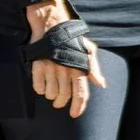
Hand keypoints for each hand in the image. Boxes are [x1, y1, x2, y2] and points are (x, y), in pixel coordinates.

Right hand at [27, 1, 105, 117]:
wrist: (52, 25)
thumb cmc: (71, 40)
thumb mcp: (87, 51)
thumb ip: (94, 69)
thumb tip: (101, 84)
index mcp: (79, 67)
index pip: (81, 93)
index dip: (78, 106)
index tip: (74, 114)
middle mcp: (66, 69)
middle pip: (64, 96)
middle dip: (62, 102)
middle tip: (59, 103)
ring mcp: (51, 68)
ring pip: (51, 93)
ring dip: (51, 96)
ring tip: (51, 92)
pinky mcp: (38, 65)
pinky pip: (38, 86)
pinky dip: (39, 89)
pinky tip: (41, 86)